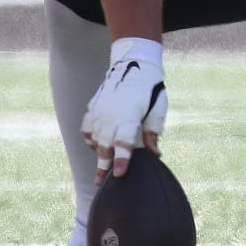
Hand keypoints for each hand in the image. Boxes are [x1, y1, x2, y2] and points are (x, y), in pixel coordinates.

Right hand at [81, 37, 166, 179]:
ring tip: (102, 163)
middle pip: (104, 145)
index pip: (123, 143)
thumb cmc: (150, 89)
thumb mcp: (157, 109)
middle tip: (100, 182)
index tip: (119, 174)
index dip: (121, 159)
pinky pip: (87, 127)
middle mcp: (111, 115)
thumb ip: (153, 133)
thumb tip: (155, 154)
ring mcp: (99, 110)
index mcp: (129, 116)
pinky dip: (90, 137)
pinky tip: (96, 144)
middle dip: (102, 165)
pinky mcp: (93, 106)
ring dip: (97, 151)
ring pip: (94, 137)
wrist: (134, 63)